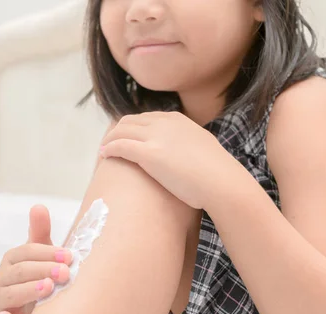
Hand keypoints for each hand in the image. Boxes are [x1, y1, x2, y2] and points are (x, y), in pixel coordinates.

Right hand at [0, 205, 72, 313]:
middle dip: (43, 270)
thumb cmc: (40, 277)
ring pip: (10, 293)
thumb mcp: (42, 255)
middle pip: (21, 271)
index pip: (28, 251)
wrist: (34, 312)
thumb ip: (40, 232)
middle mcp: (3, 277)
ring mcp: (1, 299)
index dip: (48, 253)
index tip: (70, 257)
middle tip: (66, 273)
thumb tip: (38, 206)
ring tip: (49, 288)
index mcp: (13, 258)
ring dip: (29, 290)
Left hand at [100, 111, 237, 208]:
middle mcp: (164, 123)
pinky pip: (120, 145)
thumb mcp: (203, 147)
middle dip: (117, 131)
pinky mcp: (148, 153)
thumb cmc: (216, 173)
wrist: (222, 182)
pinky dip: (109, 148)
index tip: (126, 138)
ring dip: (109, 140)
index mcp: (177, 120)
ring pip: (121, 131)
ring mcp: (155, 137)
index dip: (133, 128)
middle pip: (130, 121)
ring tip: (103, 151)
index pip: (146, 117)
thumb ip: (189, 144)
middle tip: (109, 145)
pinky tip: (104, 156)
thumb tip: (186, 153)